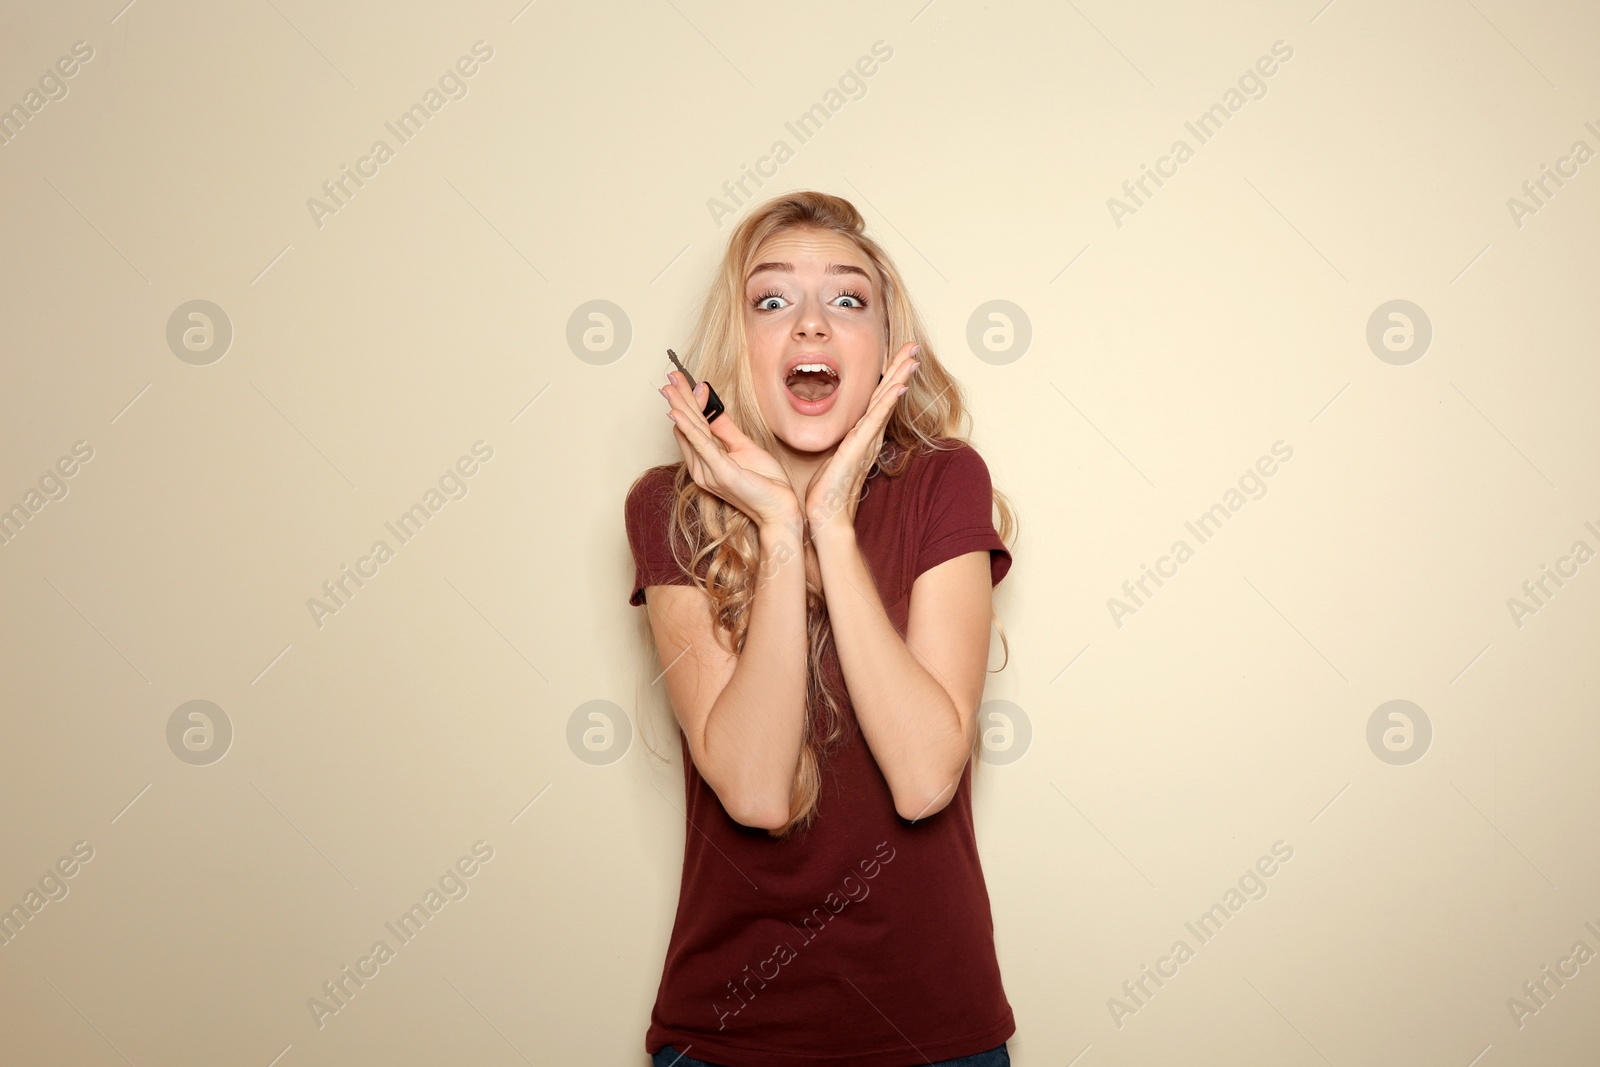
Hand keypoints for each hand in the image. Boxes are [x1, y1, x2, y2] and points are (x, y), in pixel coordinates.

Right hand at [661, 370, 799, 527]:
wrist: (779, 510)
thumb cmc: (766, 483)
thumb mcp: (744, 448)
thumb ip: (726, 430)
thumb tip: (713, 409)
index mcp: (706, 463)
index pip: (693, 427)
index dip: (691, 402)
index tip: (688, 381)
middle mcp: (702, 469)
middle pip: (688, 427)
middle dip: (680, 399)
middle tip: (671, 376)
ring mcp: (709, 472)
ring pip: (692, 432)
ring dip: (681, 407)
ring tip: (671, 387)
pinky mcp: (720, 473)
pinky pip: (702, 445)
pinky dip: (690, 428)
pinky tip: (679, 414)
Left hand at [802, 341, 919, 539]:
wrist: (826, 515)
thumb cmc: (826, 490)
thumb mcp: (832, 457)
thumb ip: (839, 442)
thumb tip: (838, 432)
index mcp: (862, 435)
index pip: (879, 400)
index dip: (890, 377)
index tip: (900, 356)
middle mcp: (869, 436)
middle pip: (888, 395)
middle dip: (901, 369)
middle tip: (914, 347)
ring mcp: (866, 441)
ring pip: (886, 402)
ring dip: (899, 378)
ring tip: (912, 357)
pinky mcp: (858, 448)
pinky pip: (876, 420)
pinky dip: (888, 402)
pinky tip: (897, 386)